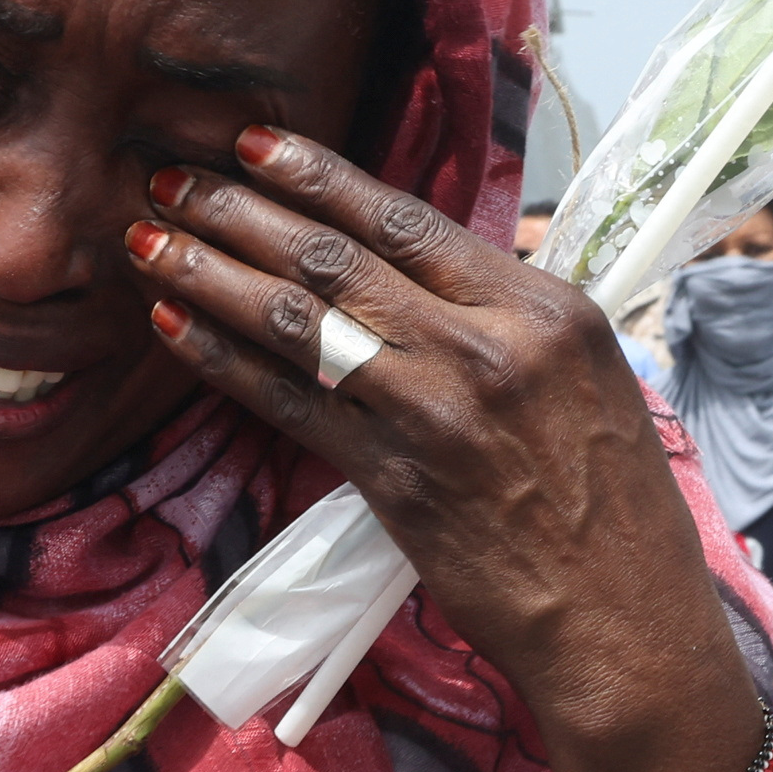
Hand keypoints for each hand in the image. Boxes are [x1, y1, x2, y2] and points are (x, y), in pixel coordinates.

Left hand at [131, 130, 731, 756]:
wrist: (623, 627)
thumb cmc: (616, 515)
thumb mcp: (590, 383)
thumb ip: (510, 323)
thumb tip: (428, 277)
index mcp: (545, 309)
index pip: (410, 220)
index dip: (318, 177)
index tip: (254, 145)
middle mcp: (489, 347)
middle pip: (339, 256)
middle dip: (241, 208)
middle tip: (171, 177)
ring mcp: (436, 412)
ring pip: (300, 318)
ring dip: (211, 270)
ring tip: (149, 238)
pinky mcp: (395, 479)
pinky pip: (288, 402)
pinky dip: (223, 359)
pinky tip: (174, 327)